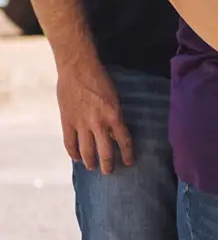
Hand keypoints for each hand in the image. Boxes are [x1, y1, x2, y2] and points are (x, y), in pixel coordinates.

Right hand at [56, 58, 133, 173]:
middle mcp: (99, 123)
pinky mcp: (67, 121)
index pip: (124, 141)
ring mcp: (81, 123)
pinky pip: (69, 143)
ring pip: (86, 151)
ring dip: (90, 162)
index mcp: (114, 115)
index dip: (127, 154)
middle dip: (108, 165)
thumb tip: (114, 132)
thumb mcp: (114, 98)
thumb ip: (114, 115)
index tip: (129, 162)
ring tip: (93, 167)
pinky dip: (73, 153)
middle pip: (105, 151)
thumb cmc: (99, 79)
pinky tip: (77, 158)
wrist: (78, 68)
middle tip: (109, 171)